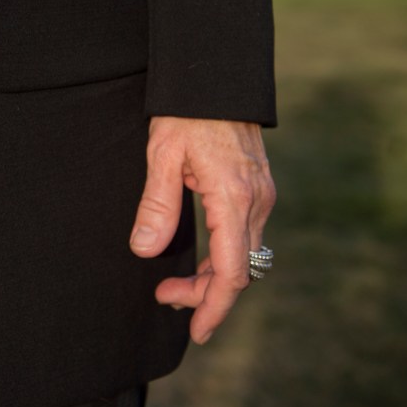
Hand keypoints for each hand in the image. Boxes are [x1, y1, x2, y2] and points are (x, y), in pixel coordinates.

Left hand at [128, 117, 274, 344]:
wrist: (215, 75)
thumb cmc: (186, 111)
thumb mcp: (162, 154)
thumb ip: (156, 205)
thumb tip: (145, 251)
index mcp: (234, 198)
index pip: (233, 271)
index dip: (214, 305)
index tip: (197, 330)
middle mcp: (256, 201)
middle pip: (241, 270)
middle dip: (207, 294)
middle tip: (166, 297)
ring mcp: (262, 194)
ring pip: (245, 254)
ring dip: (215, 276)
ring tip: (174, 285)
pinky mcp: (257, 188)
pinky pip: (246, 235)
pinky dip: (225, 255)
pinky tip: (202, 258)